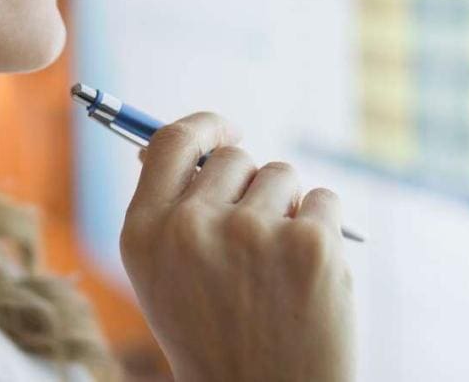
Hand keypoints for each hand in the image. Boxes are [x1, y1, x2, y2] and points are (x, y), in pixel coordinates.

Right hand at [120, 112, 355, 381]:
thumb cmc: (217, 342)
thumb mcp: (166, 280)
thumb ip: (170, 212)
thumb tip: (188, 143)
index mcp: (144, 234)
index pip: (172, 142)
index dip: (205, 126)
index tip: (227, 129)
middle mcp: (191, 227)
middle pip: (234, 157)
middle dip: (251, 187)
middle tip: (255, 245)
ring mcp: (252, 233)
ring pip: (281, 176)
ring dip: (288, 209)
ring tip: (279, 271)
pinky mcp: (309, 245)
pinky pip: (324, 200)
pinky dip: (323, 229)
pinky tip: (308, 279)